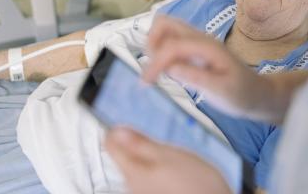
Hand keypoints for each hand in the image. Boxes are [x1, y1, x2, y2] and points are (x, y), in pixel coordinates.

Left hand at [105, 127, 231, 193]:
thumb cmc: (197, 184)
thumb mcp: (168, 154)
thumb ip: (140, 143)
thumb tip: (117, 131)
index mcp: (132, 172)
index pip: (109, 144)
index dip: (117, 128)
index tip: (129, 121)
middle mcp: (132, 186)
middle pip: (123, 156)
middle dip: (137, 143)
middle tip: (157, 138)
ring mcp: (143, 193)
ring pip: (137, 166)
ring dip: (150, 155)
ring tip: (171, 154)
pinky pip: (148, 177)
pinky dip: (158, 168)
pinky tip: (175, 169)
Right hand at [143, 15, 273, 117]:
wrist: (257, 94)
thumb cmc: (242, 94)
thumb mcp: (221, 91)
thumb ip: (195, 77)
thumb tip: (169, 67)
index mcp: (207, 47)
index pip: (172, 45)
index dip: (155, 62)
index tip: (146, 83)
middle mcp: (200, 39)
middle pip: (164, 23)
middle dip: (150, 44)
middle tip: (151, 70)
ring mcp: (196, 42)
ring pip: (165, 29)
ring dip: (154, 46)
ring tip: (156, 71)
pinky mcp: (193, 50)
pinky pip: (171, 41)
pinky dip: (160, 51)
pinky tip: (165, 71)